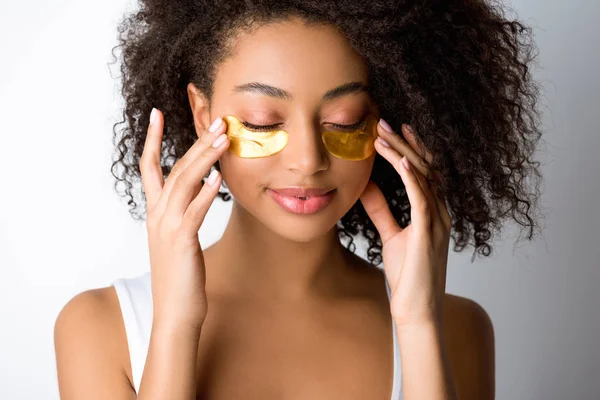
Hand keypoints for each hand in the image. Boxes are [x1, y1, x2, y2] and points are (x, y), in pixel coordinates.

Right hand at [139, 108, 228, 330]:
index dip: (153, 140)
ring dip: (203, 159)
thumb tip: (204, 187)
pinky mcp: (181, 243)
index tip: (157, 114)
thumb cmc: (180, 277)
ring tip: (222, 138)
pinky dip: (205, 193)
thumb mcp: (178, 240)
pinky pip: (193, 212)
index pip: (150, 168)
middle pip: (174, 169)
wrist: (175, 313)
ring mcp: (167, 228)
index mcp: (156, 213)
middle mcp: (158, 216)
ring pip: (184, 184)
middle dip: (194, 142)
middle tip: (215, 120)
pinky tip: (218, 178)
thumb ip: (185, 213)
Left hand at [360, 122, 451, 327]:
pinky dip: (414, 179)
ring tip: (383, 135)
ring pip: (424, 178)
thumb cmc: (407, 274)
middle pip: (425, 168)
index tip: (393, 131)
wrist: (415, 309)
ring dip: (403, 154)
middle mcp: (440, 212)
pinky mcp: (429, 234)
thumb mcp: (391, 234)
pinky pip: (423, 200)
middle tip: (383, 123)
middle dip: (404, 144)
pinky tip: (403, 161)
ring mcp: (438, 222)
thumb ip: (381, 210)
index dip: (411, 149)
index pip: (424, 172)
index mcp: (433, 212)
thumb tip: (365, 186)